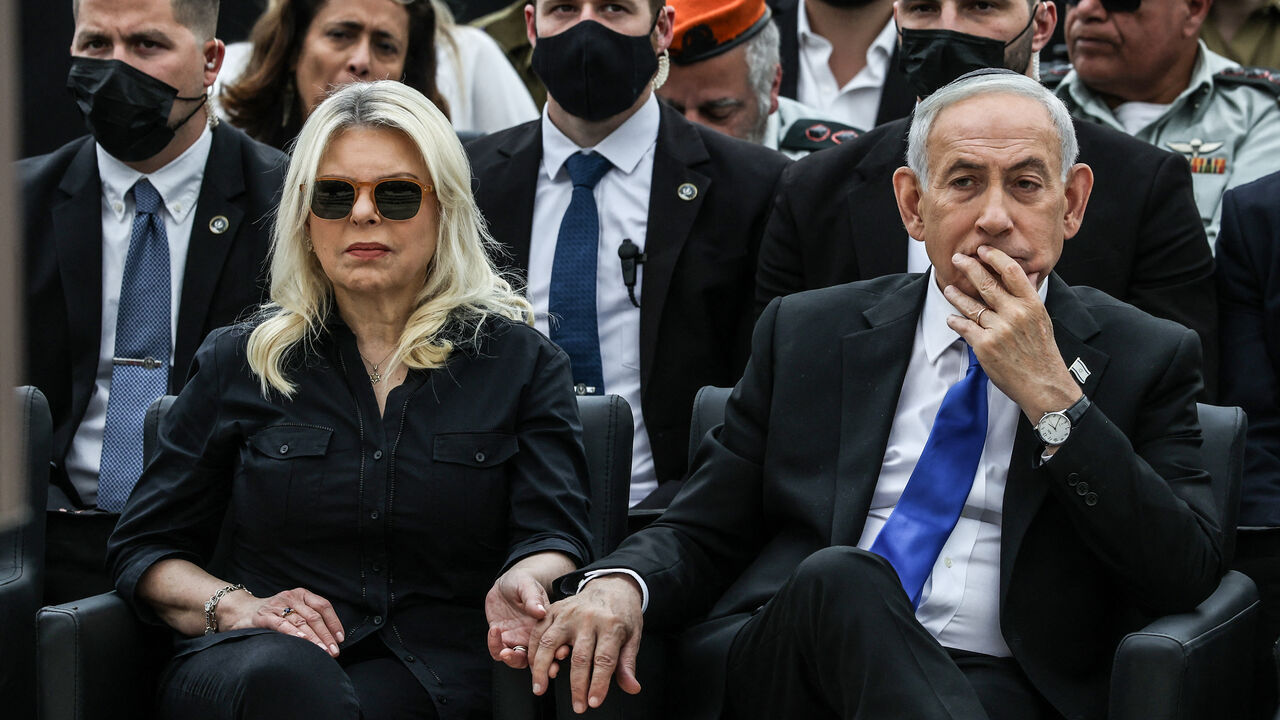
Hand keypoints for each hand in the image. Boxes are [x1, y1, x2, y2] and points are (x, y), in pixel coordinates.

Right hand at [218, 587, 344, 656]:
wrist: (240, 611)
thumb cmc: (272, 614)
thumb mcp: (292, 609)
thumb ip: (308, 617)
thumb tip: (330, 638)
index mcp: (301, 594)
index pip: (323, 606)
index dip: (334, 622)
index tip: (340, 638)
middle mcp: (291, 597)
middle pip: (314, 616)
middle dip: (326, 635)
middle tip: (334, 651)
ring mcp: (277, 606)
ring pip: (301, 622)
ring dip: (314, 638)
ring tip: (323, 651)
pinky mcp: (264, 616)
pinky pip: (281, 624)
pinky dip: (293, 633)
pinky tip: (302, 641)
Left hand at [485, 567, 551, 668]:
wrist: (506, 582)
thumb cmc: (522, 582)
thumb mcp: (528, 585)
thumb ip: (533, 598)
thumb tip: (540, 611)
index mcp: (545, 625)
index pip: (554, 644)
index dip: (557, 652)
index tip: (560, 654)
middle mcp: (533, 636)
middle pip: (537, 659)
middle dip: (537, 667)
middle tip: (533, 668)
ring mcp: (517, 638)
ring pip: (517, 659)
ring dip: (512, 660)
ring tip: (505, 652)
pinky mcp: (501, 637)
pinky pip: (498, 650)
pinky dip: (495, 645)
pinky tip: (494, 631)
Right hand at [527, 575, 643, 713]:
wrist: (611, 586)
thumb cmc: (622, 614)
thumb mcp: (633, 636)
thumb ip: (628, 663)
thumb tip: (632, 688)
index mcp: (611, 625)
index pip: (604, 660)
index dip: (598, 684)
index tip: (593, 702)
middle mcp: (588, 619)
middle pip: (579, 657)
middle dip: (577, 686)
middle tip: (577, 706)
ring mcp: (569, 613)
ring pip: (550, 643)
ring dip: (542, 669)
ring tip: (540, 688)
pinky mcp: (554, 609)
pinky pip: (538, 631)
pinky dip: (532, 650)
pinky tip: (533, 667)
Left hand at [943, 246, 1081, 422]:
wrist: (1043, 384)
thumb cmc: (1042, 353)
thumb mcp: (1042, 320)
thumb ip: (1028, 299)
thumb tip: (1022, 276)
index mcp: (1032, 304)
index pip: (1011, 271)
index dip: (994, 257)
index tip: (982, 250)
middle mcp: (1015, 314)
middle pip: (986, 283)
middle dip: (968, 267)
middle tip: (957, 259)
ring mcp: (999, 329)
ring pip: (970, 305)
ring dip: (956, 295)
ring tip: (948, 289)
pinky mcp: (985, 345)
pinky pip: (964, 327)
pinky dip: (955, 321)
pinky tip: (951, 318)